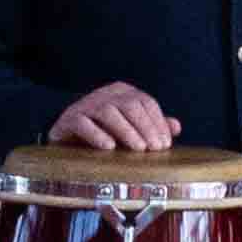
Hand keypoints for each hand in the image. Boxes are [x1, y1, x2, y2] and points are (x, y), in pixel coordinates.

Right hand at [45, 80, 183, 151]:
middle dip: (145, 127)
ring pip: (108, 111)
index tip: (165, 144)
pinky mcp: (68, 119)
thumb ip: (151, 125)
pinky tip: (109, 147)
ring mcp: (85, 105)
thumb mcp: (129, 128)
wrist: (65, 137)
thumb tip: (176, 127)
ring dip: (126, 131)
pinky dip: (96, 134)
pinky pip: (82, 123)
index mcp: (122, 92)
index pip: (146, 102)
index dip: (158, 122)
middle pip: (130, 105)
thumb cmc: (102, 132)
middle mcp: (105, 94)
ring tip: (138, 149)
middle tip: (154, 149)